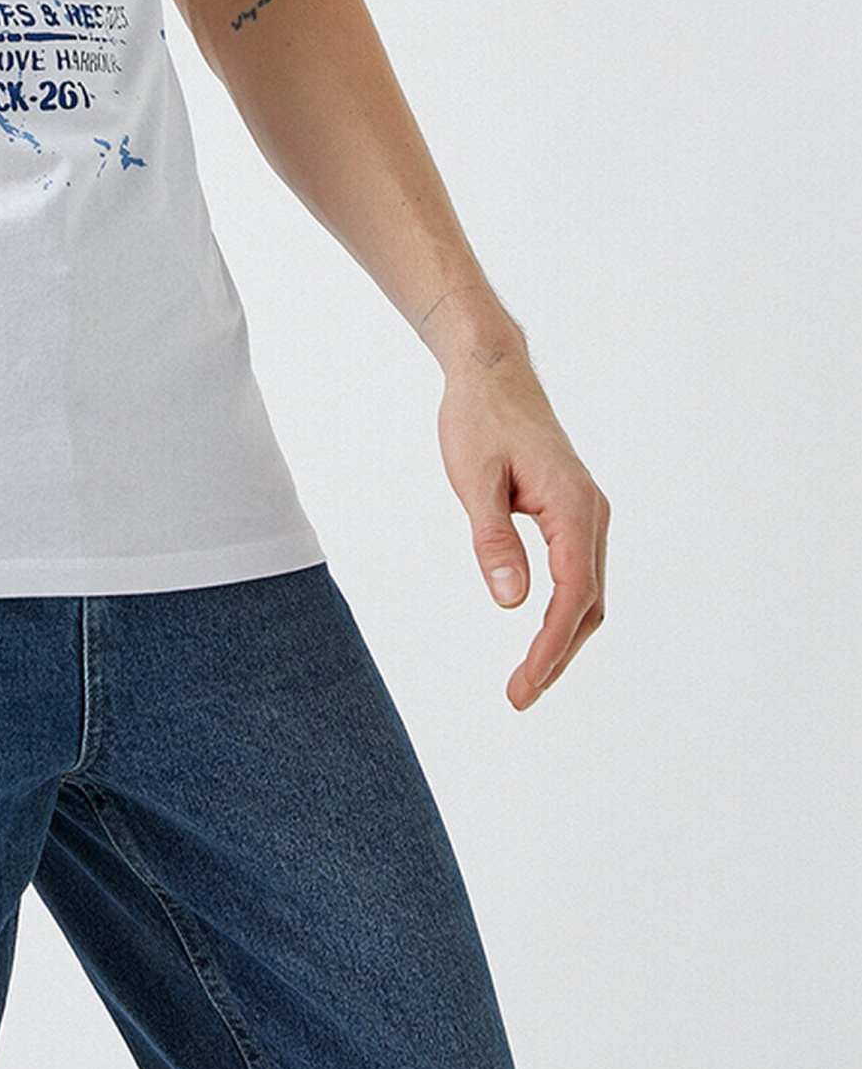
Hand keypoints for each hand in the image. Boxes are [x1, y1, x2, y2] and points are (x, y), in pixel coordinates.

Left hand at [436, 351, 608, 708]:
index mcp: (574, 507)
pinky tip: (540, 633)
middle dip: (558, 654)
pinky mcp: (575, 513)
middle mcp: (593, 514)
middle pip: (589, 603)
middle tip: (519, 695)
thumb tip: (511, 601)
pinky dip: (564, 610)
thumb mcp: (474, 480)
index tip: (527, 683)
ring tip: (527, 679)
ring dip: (563, 638)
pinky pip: (579, 573)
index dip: (552, 645)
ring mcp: (588, 514)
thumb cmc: (479, 419)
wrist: (492, 373)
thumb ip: (492, 539)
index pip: (573, 594)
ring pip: (588, 592)